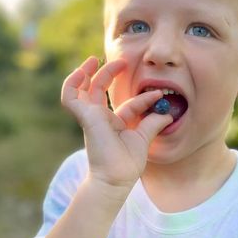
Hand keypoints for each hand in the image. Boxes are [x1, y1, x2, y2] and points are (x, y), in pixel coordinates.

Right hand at [61, 56, 172, 188]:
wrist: (115, 178)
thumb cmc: (126, 165)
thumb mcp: (144, 139)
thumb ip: (153, 124)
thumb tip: (168, 114)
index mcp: (116, 125)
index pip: (128, 105)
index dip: (143, 98)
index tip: (159, 94)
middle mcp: (101, 119)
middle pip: (100, 90)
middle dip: (109, 73)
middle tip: (122, 62)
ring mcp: (90, 117)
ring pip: (81, 90)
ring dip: (86, 73)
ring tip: (94, 59)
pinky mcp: (84, 116)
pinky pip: (69, 96)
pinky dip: (72, 82)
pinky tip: (82, 71)